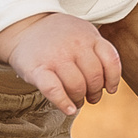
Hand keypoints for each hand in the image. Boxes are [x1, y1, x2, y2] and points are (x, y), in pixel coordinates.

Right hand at [0, 11, 121, 116]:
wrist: (24, 28)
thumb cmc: (58, 37)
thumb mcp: (82, 33)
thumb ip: (97, 52)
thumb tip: (109, 84)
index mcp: (89, 36)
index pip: (110, 61)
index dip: (113, 79)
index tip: (110, 88)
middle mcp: (74, 45)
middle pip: (94, 77)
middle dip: (95, 92)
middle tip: (90, 97)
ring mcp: (56, 57)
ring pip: (77, 86)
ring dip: (80, 99)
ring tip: (77, 100)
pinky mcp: (37, 69)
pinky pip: (54, 90)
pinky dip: (64, 103)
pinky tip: (69, 110)